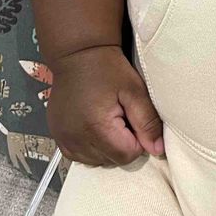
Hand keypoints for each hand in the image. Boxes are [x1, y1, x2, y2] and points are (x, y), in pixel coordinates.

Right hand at [46, 45, 164, 165]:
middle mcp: (76, 140)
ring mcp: (63, 140)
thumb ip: (147, 122)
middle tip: (122, 115)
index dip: (138, 140)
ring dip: (106, 147)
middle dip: (122, 143)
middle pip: (111, 160)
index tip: (134, 119)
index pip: (127, 156)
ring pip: (96, 161)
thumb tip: (158, 150)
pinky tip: (95, 126)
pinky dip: (91, 147)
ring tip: (108, 119)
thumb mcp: (135, 90)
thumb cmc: (109, 68)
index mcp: (96, 128)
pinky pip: (79, 156)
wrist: (78, 54)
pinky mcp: (57, 137)